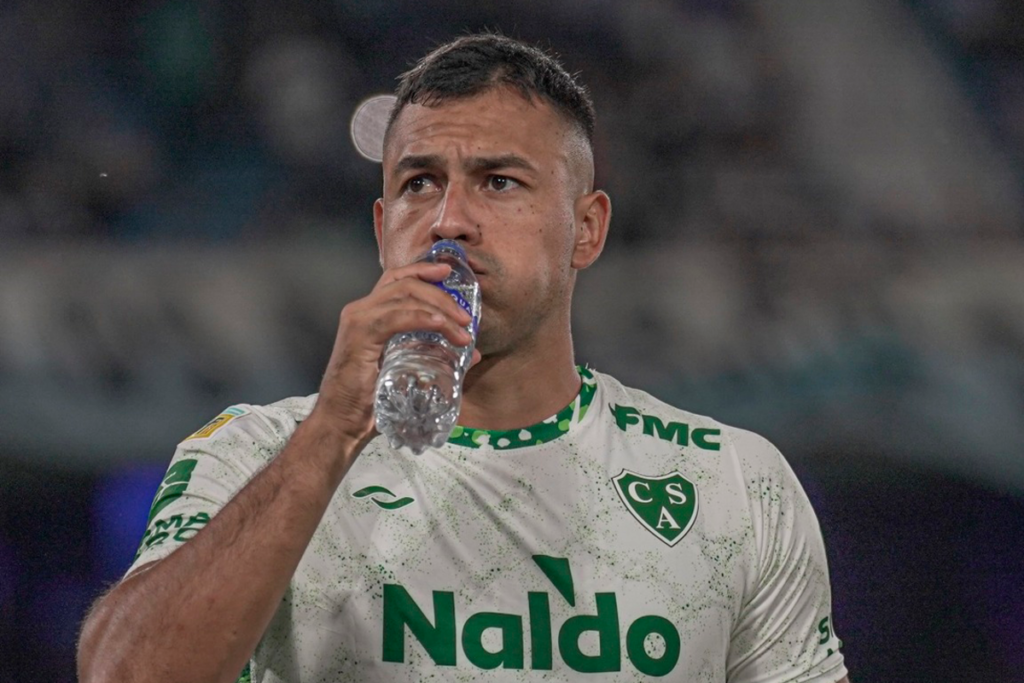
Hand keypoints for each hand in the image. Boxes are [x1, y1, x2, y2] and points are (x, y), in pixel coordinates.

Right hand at [311, 261, 480, 446]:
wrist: (342, 426)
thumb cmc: (371, 403)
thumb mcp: (408, 372)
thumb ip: (437, 358)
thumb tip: (474, 354)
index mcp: (369, 314)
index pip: (396, 280)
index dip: (423, 271)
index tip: (448, 272)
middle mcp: (360, 310)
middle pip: (405, 283)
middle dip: (440, 294)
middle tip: (466, 316)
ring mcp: (358, 321)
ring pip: (403, 295)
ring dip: (439, 308)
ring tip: (462, 328)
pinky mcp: (358, 336)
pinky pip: (396, 317)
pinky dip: (423, 318)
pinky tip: (442, 326)